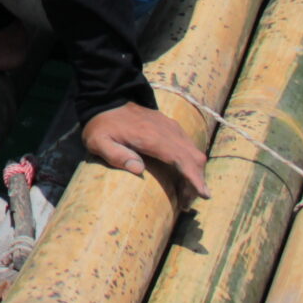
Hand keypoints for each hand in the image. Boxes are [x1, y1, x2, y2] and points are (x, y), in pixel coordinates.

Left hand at [81, 102, 210, 204]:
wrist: (106, 98)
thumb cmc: (101, 125)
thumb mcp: (98, 141)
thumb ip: (116, 155)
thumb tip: (139, 170)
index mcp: (151, 136)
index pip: (181, 158)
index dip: (194, 177)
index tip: (204, 195)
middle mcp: (167, 130)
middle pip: (193, 157)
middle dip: (196, 181)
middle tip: (186, 203)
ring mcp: (170, 127)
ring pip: (193, 151)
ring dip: (195, 172)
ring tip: (185, 194)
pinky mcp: (170, 126)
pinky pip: (187, 146)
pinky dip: (190, 162)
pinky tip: (182, 175)